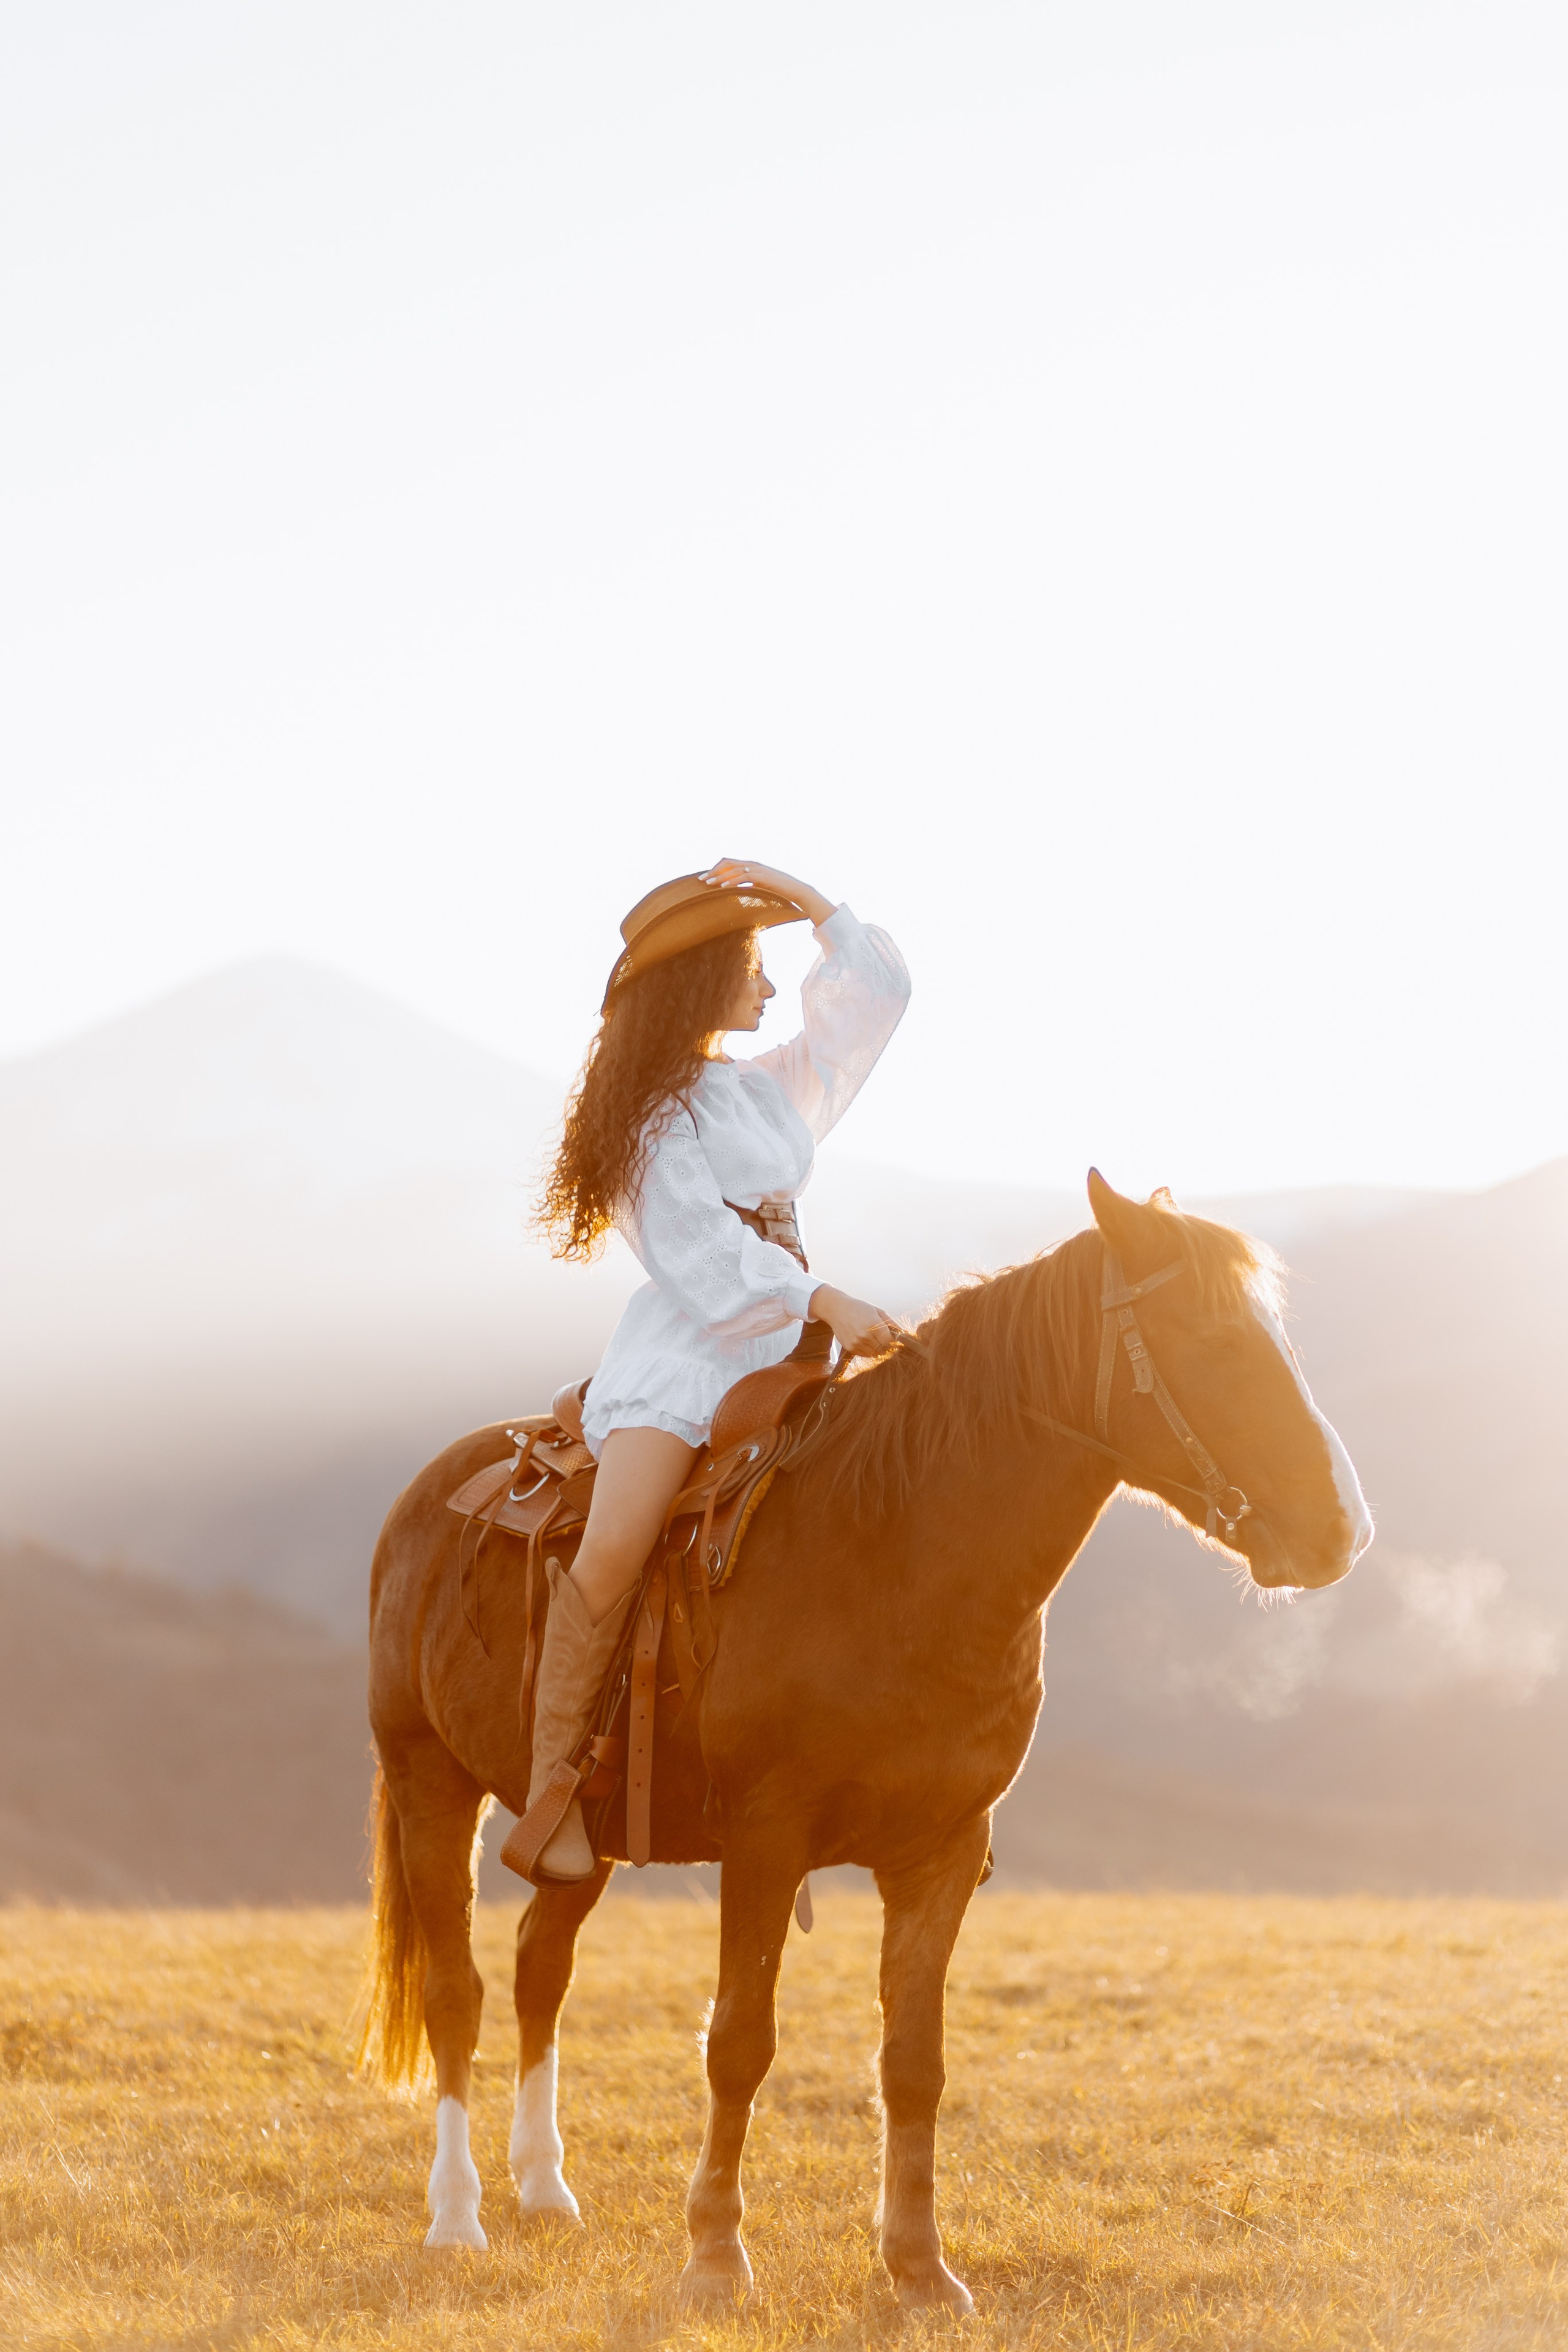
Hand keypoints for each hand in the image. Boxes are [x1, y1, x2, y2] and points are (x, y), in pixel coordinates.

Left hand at [700, 858, 834, 927]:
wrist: (797, 892)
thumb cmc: (779, 893)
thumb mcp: (760, 889)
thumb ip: (748, 888)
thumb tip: (736, 896)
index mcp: (751, 866)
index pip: (729, 863)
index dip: (716, 869)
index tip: (705, 878)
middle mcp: (753, 865)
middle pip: (727, 863)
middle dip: (713, 871)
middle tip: (700, 881)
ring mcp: (757, 869)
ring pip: (733, 869)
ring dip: (719, 877)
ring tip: (707, 884)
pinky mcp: (762, 877)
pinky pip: (743, 877)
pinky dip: (731, 881)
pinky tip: (722, 887)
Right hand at [807, 1284, 895, 1357]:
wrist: (837, 1309)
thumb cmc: (859, 1308)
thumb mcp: (877, 1311)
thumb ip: (891, 1323)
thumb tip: (905, 1334)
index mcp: (873, 1324)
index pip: (890, 1342)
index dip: (893, 1341)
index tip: (893, 1338)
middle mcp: (865, 1335)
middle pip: (883, 1349)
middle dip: (886, 1345)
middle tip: (883, 1338)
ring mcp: (856, 1343)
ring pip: (875, 1354)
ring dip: (877, 1348)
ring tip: (872, 1337)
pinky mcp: (850, 1348)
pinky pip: (865, 1354)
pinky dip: (868, 1350)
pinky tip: (864, 1339)